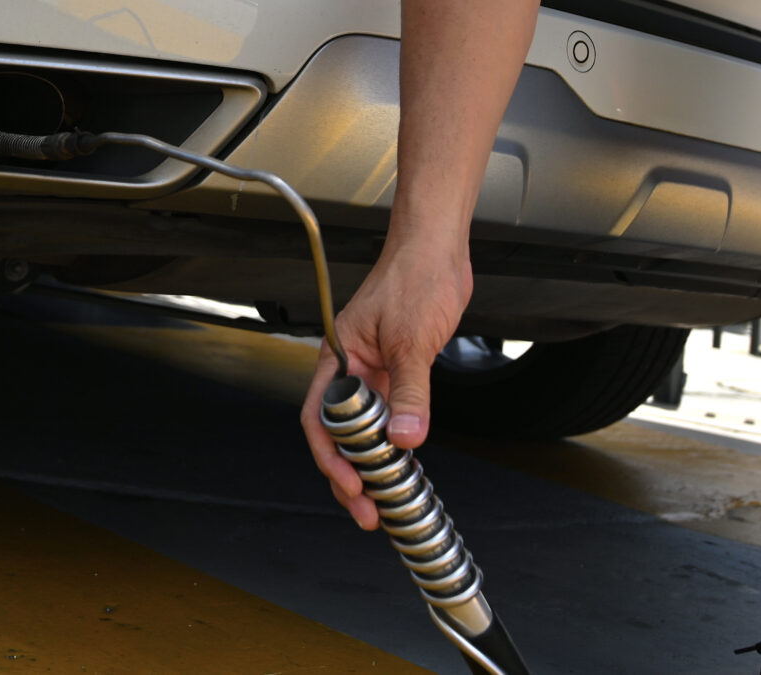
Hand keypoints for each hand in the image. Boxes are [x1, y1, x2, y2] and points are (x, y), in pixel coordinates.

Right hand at [300, 233, 472, 529]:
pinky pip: (392, 413)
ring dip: (375, 463)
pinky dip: (397, 440)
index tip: (352, 483)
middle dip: (351, 473)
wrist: (440, 251)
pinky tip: (405, 462)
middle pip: (340, 432)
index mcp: (339, 358)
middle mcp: (352, 368)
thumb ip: (409, 391)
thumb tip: (405, 438)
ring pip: (367, 428)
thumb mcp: (412, 339)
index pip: (321, 417)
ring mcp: (376, 371)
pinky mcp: (400, 370)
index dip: (332, 456)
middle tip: (368, 510)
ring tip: (385, 499)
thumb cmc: (414, 276)